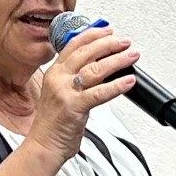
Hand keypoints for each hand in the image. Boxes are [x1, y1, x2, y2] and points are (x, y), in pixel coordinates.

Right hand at [32, 26, 137, 154]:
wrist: (43, 146)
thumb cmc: (54, 123)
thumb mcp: (61, 93)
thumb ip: (76, 78)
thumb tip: (100, 65)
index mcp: (55, 72)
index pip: (74, 44)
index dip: (93, 34)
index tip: (108, 30)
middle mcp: (58, 78)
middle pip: (86, 52)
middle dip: (109, 44)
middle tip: (125, 42)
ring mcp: (65, 92)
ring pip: (95, 69)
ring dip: (117, 60)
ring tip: (131, 56)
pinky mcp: (74, 107)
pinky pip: (99, 93)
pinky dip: (116, 86)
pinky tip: (128, 81)